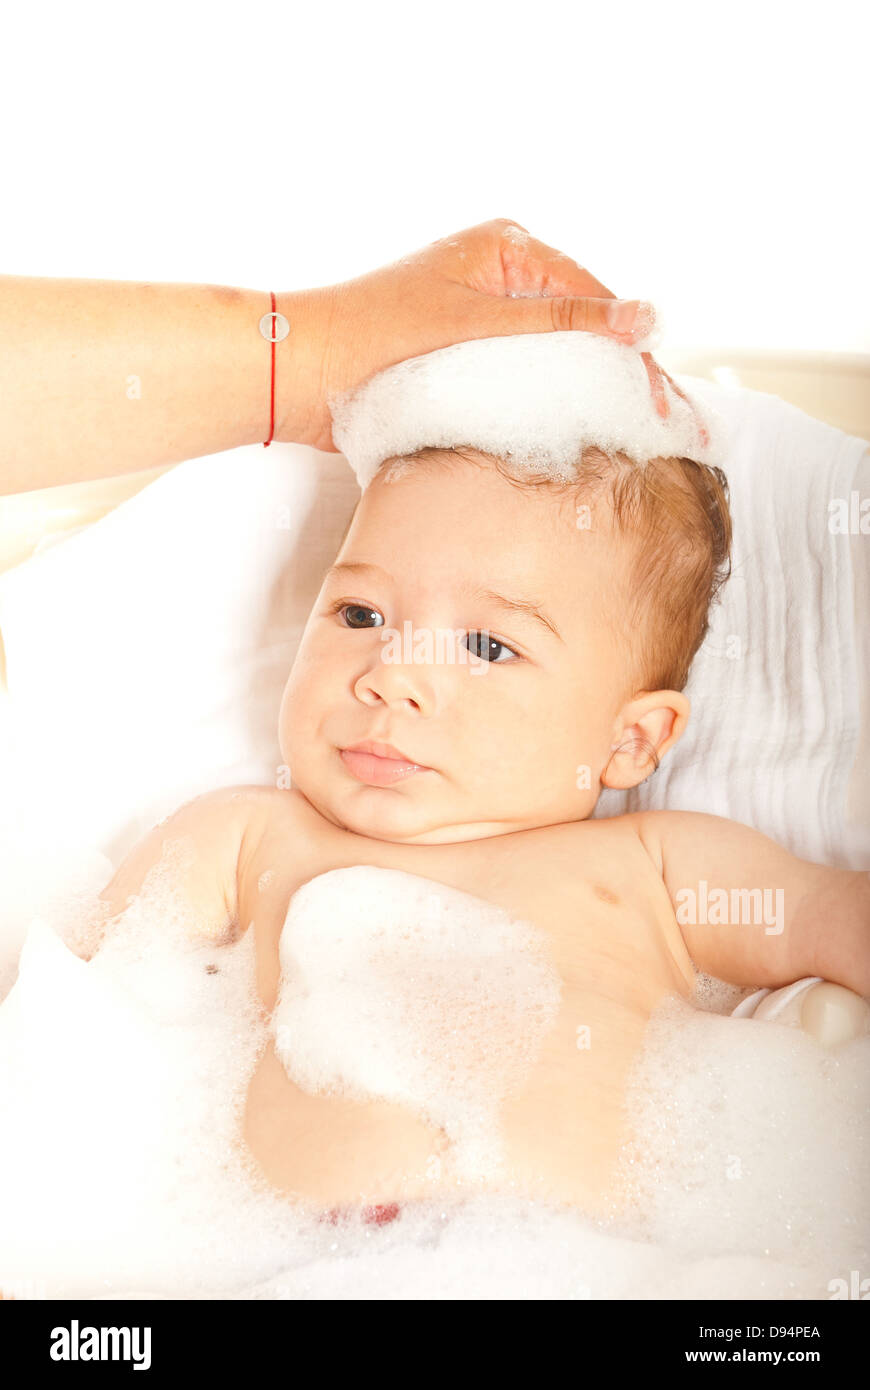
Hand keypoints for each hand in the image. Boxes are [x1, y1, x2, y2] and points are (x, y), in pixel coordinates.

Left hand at [286, 218, 677, 453]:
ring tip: (630, 436)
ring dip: (584, 393)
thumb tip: (645, 317)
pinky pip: (520, 380)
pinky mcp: (464, 359)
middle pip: (577, 328)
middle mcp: (498, 277)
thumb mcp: (479, 323)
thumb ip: (562, 323)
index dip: (631, 349)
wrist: (303, 372)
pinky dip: (545, 404)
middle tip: (660, 425)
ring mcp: (482, 320)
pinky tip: (573, 433)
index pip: (591, 297)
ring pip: (551, 358)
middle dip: (616, 375)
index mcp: (506, 247)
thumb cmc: (376, 334)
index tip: (662, 399)